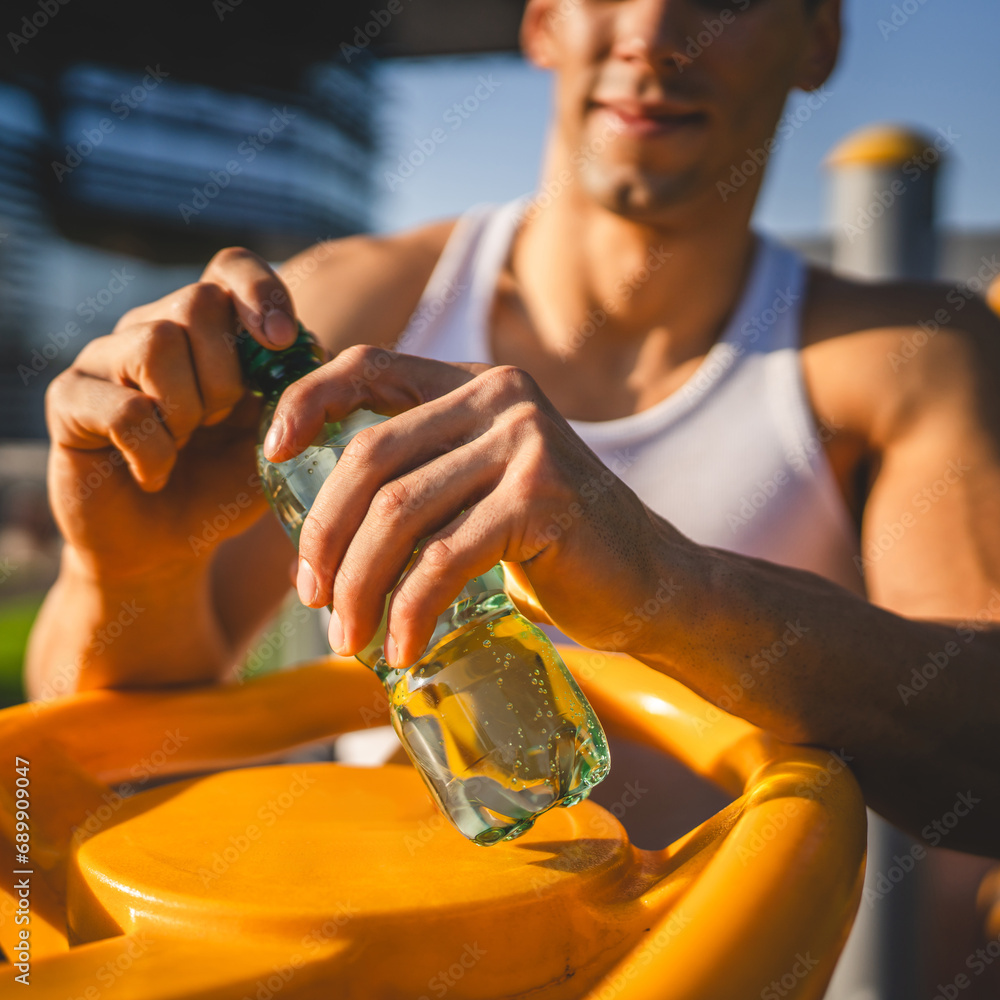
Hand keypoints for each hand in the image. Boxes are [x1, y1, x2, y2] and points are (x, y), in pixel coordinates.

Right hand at [46, 247, 296, 582]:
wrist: (167, 545)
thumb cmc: (223, 484)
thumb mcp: (275, 439)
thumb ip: (295, 393)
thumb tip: (314, 348)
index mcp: (207, 329)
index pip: (231, 266)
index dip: (260, 290)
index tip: (281, 339)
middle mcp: (151, 328)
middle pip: (197, 302)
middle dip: (227, 374)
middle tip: (221, 421)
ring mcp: (104, 359)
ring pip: (155, 342)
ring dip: (188, 408)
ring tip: (185, 444)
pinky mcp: (69, 401)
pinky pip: (124, 408)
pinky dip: (154, 453)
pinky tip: (154, 474)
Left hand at [266, 346, 673, 666]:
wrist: (652, 581)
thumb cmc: (554, 545)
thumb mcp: (483, 490)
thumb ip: (425, 478)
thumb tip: (322, 529)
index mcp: (476, 386)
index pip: (371, 364)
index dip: (309, 401)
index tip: (272, 453)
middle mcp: (500, 397)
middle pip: (371, 457)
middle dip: (326, 535)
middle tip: (313, 599)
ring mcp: (525, 442)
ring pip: (399, 512)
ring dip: (359, 586)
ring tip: (348, 638)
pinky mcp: (541, 497)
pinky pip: (444, 559)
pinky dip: (409, 611)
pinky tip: (401, 649)